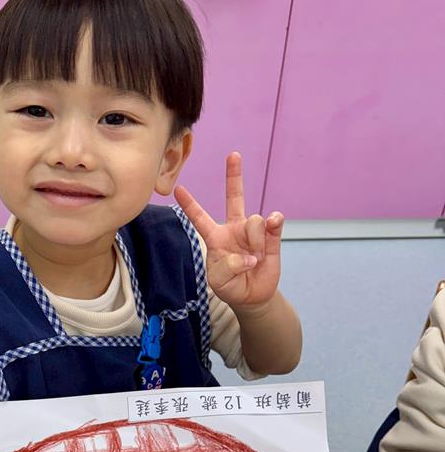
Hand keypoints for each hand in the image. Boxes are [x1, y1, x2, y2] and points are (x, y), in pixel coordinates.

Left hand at [175, 152, 283, 311]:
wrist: (252, 296)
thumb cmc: (230, 286)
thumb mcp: (218, 280)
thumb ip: (227, 267)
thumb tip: (250, 256)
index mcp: (216, 237)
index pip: (200, 217)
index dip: (190, 204)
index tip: (177, 189)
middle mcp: (235, 229)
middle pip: (235, 197)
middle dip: (234, 175)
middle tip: (233, 155)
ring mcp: (254, 231)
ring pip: (255, 220)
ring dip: (254, 242)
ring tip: (253, 260)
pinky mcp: (271, 237)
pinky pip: (274, 222)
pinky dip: (273, 226)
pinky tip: (272, 229)